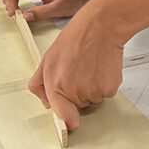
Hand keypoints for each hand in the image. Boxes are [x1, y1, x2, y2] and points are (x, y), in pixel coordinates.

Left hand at [28, 2, 123, 130]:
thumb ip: (40, 83)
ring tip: (90, 65)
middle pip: (78, 105)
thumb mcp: (47, 58)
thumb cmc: (75, 38)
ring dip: (92, 88)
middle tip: (80, 70)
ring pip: (93, 99)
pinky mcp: (109, 88)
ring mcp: (93, 91)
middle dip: (78, 93)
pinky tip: (101, 67)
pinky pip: (106, 93)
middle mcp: (74, 92)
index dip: (68, 119)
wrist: (100, 26)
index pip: (62, 116)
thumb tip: (45, 103)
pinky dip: (105, 84)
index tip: (71, 121)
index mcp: (55, 86)